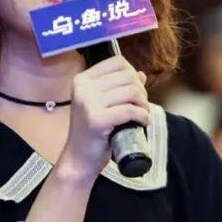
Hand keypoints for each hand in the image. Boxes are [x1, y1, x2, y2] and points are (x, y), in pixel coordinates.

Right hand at [60, 56, 148, 179]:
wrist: (78, 159)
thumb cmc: (91, 132)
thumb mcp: (102, 104)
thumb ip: (118, 87)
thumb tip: (140, 75)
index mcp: (82, 79)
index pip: (117, 62)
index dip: (133, 74)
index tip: (135, 90)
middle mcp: (83, 88)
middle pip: (127, 76)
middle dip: (141, 91)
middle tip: (141, 106)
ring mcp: (88, 103)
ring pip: (131, 92)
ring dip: (143, 104)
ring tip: (142, 115)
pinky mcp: (97, 120)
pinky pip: (130, 111)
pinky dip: (142, 116)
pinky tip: (141, 123)